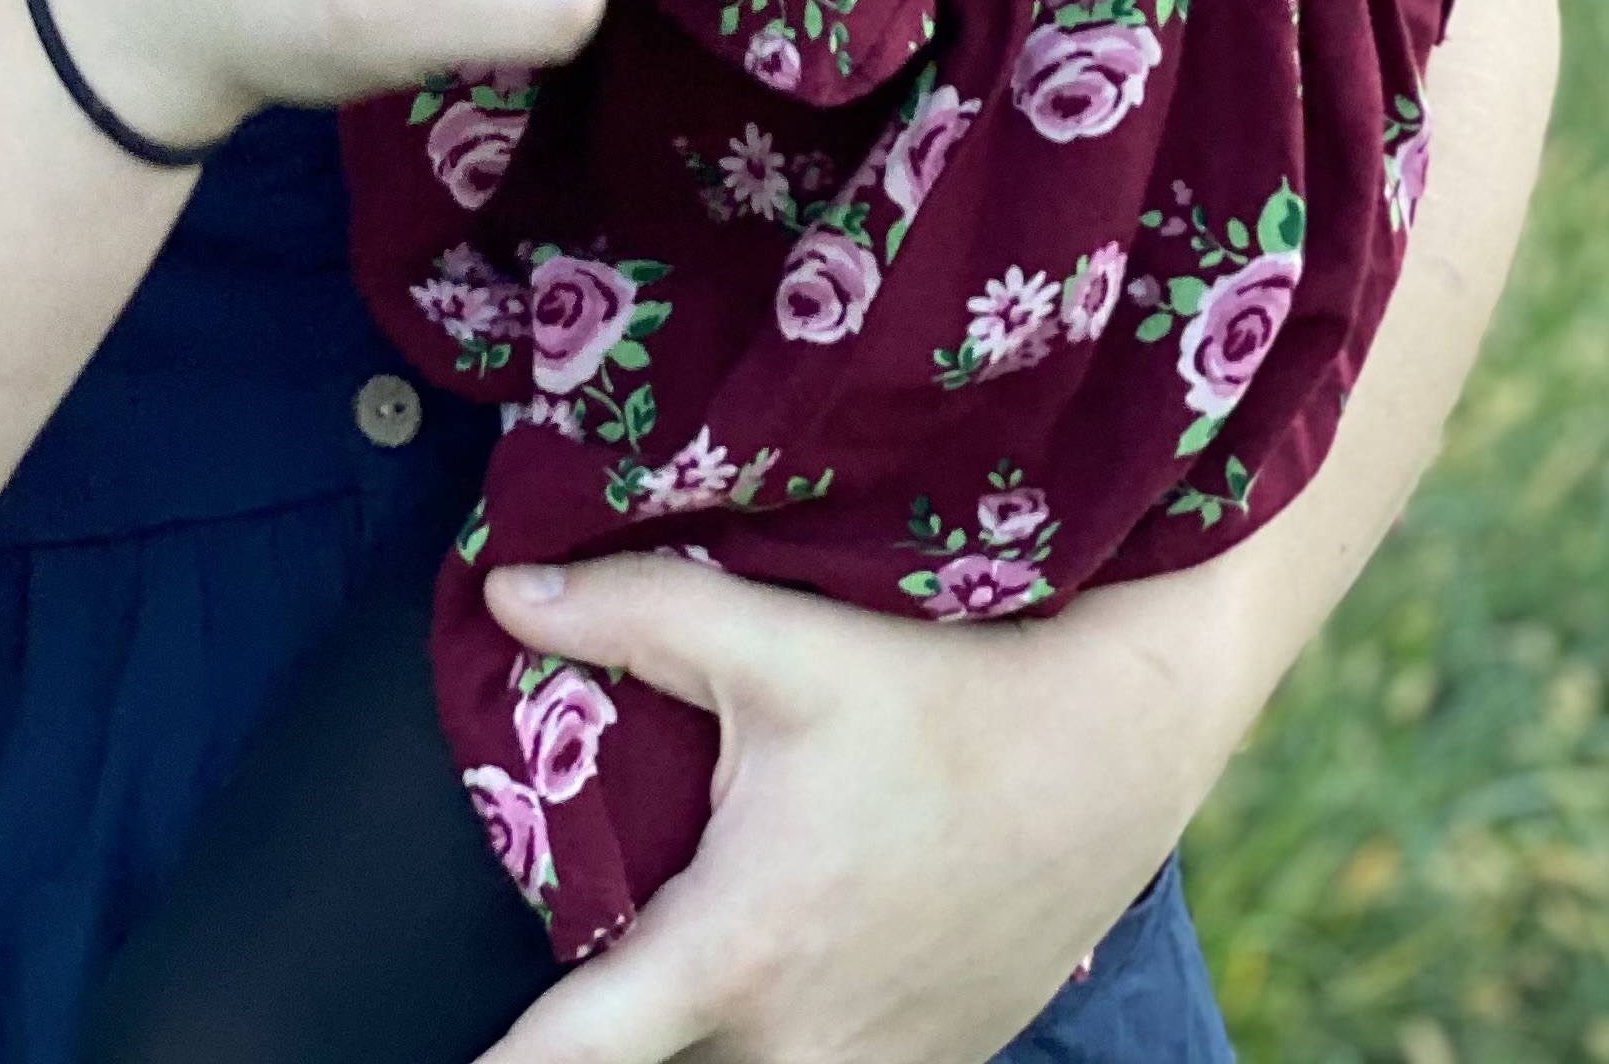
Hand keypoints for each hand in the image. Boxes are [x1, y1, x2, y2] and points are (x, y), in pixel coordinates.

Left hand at [464, 552, 1249, 1063]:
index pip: (578, 1055)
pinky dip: (778, 1037)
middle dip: (613, 1032)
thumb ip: (633, 614)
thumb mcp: (780, 643)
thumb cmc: (937, 695)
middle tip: (599, 969)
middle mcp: (795, 1044)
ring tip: (696, 948)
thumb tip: (503, 592)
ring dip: (703, 1027)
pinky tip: (799, 953)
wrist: (1105, 752)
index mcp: (738, 950)